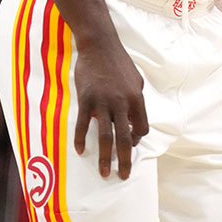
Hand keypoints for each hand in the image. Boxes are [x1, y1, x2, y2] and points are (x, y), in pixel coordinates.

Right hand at [73, 39, 148, 179]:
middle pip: (125, 138)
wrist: (100, 45)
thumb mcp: (136, 80)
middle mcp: (122, 103)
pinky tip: (80, 151)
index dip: (137, 140)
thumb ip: (136, 101)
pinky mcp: (86, 100)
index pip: (141, 128)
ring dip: (105, 157)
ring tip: (104, 172)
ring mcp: (103, 102)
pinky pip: (83, 125)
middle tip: (123, 176)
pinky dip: (81, 139)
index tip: (130, 145)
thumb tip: (135, 122)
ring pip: (106, 136)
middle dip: (125, 160)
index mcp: (136, 99)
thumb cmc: (119, 63)